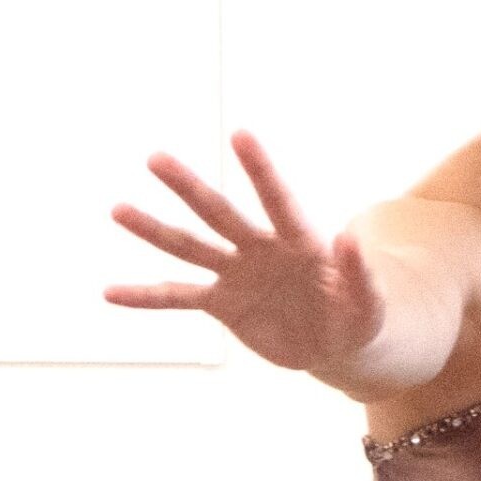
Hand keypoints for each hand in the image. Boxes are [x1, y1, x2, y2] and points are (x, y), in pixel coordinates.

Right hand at [103, 130, 384, 371]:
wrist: (333, 345)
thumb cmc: (357, 319)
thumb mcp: (369, 306)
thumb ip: (361, 275)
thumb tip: (349, 237)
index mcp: (300, 241)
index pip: (279, 200)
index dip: (260, 170)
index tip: (240, 135)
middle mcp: (261, 248)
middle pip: (220, 213)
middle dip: (189, 188)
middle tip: (156, 159)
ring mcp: (237, 273)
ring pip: (190, 247)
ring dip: (155, 230)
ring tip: (118, 210)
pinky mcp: (222, 304)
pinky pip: (178, 297)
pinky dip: (146, 298)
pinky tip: (110, 294)